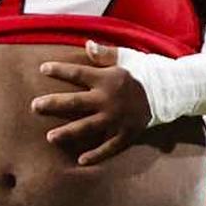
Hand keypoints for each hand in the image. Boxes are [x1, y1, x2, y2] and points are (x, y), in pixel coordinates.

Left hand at [30, 40, 151, 165]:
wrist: (170, 92)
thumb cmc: (144, 71)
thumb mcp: (125, 57)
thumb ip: (104, 53)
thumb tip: (86, 44)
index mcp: (106, 79)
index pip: (78, 73)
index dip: (60, 70)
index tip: (42, 69)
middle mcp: (108, 100)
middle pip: (75, 102)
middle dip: (53, 104)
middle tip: (34, 107)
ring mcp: (116, 120)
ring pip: (87, 127)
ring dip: (68, 133)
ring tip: (50, 137)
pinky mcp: (126, 134)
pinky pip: (108, 148)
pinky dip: (95, 155)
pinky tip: (80, 160)